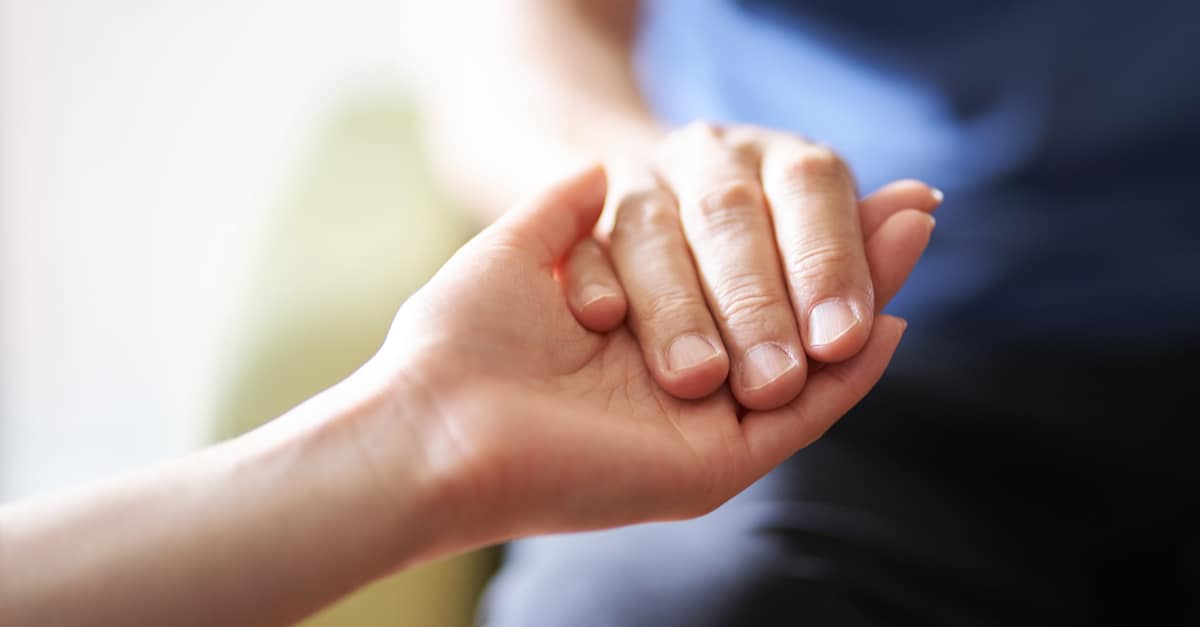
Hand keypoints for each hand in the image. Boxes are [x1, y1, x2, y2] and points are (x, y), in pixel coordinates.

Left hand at [362, 165, 926, 552]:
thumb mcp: (522, 250)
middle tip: (913, 202)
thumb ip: (568, 209)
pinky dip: (851, 375)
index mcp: (651, 335)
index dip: (802, 232)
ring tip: (914, 228)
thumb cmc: (461, 341)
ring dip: (867, 295)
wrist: (429, 422)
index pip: (750, 275)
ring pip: (814, 363)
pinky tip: (888, 315)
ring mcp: (706, 427)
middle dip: (854, 256)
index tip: (848, 183)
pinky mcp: (714, 463)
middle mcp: (688, 384)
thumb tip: (600, 165)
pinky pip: (804, 420)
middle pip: (796, 315)